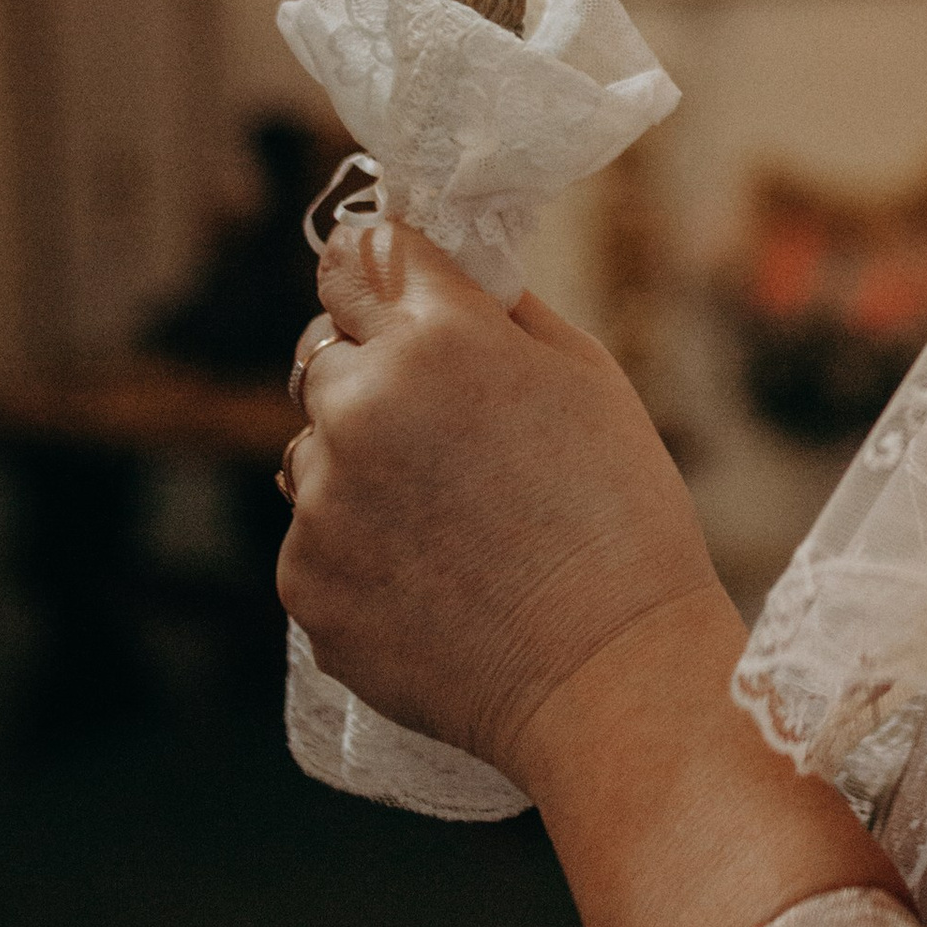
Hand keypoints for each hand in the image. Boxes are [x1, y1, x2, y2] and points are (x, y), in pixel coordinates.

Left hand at [280, 217, 726, 782]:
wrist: (605, 673)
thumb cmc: (621, 519)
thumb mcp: (588, 380)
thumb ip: (502, 314)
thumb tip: (452, 280)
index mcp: (438, 338)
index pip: (362, 253)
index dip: (381, 267)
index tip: (392, 285)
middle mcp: (361, 404)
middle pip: (324, 348)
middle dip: (372, 370)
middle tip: (445, 429)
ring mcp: (321, 499)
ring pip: (312, 448)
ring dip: (358, 463)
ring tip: (450, 521)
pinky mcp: (305, 580)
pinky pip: (315, 536)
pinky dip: (359, 548)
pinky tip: (433, 580)